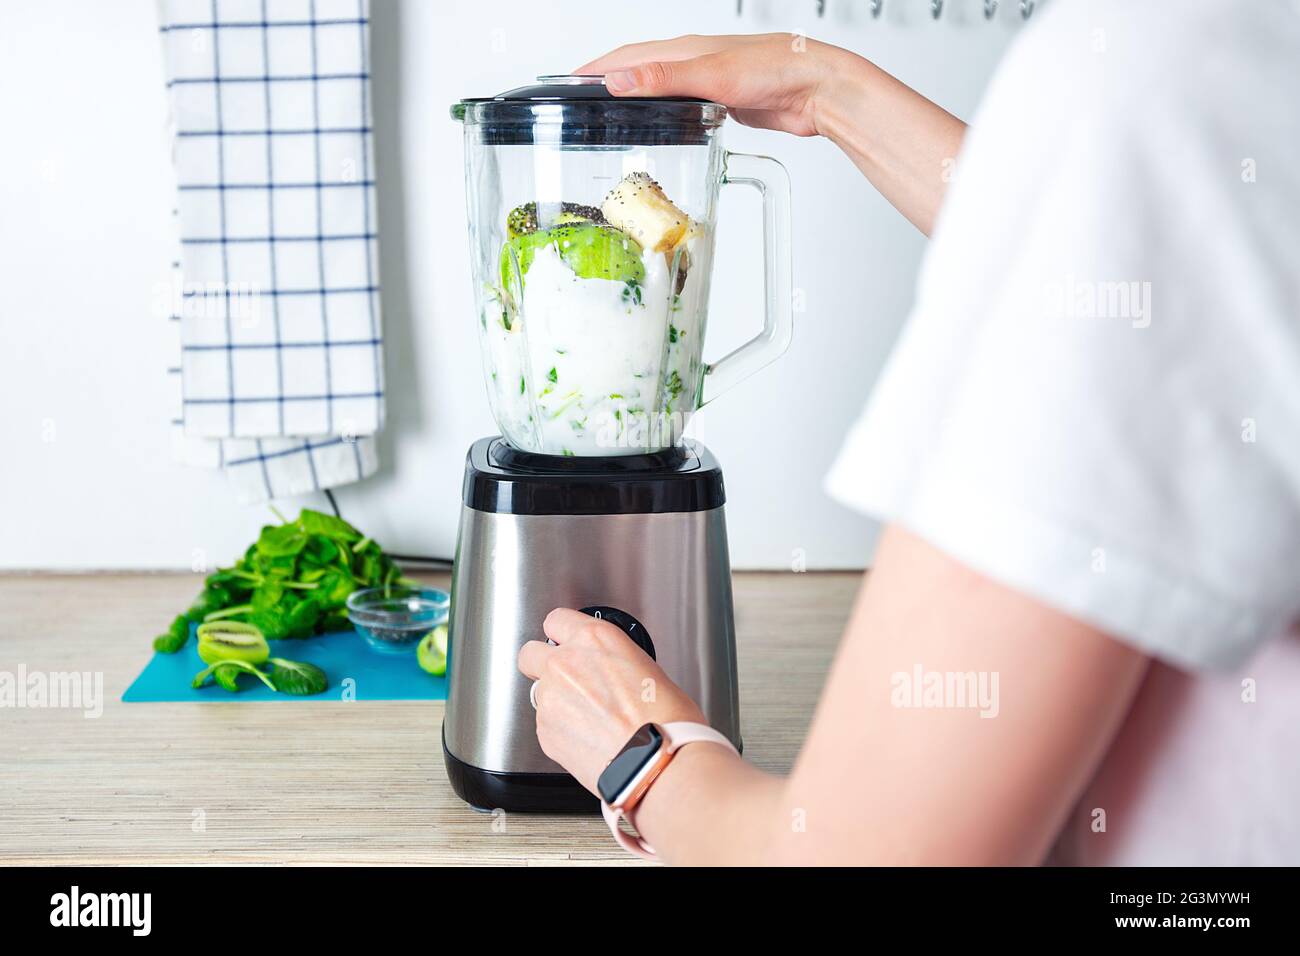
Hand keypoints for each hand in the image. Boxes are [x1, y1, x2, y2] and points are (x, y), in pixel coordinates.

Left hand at [517, 608, 705, 793]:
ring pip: (539, 692)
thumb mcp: (648, 669)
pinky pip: (544, 724)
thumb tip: (610, 671)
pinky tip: (588, 738)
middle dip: (542, 664)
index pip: (557, 620)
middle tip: (565, 680)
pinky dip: (560, 730)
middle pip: (530, 653)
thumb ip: (615, 662)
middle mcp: (565, 663)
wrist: (656, 763)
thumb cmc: (665, 720)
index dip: (562, 634)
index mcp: (594, 639)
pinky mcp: (544, 731)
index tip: (566, 643)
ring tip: (588, 719)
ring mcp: (550, 697)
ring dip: (556, 701)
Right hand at [578, 33, 965, 235]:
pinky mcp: (723, 102)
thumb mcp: (713, 77)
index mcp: (684, 50)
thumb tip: (617, 82)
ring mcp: (708, 82)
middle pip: (638, 71)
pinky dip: (661, 115)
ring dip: (632, 99)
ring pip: (659, 90)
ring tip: (609, 117)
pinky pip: (681, 107)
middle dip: (606, 83)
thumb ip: (664, 81)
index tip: (566, 83)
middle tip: (578, 103)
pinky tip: (660, 130)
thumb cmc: (777, 71)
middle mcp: (693, 62)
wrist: (818, 89)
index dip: (593, 70)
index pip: (625, 57)